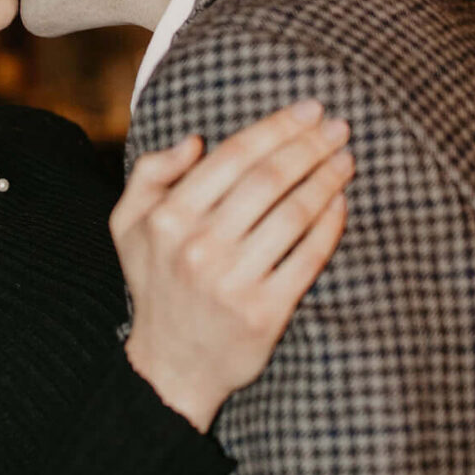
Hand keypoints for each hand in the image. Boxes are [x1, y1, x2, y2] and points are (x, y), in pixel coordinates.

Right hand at [114, 98, 350, 432]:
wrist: (172, 366)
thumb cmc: (155, 282)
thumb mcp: (128, 225)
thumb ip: (150, 174)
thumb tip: (196, 141)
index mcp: (167, 218)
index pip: (233, 157)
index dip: (276, 127)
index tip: (309, 108)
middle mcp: (199, 247)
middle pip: (268, 179)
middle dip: (310, 145)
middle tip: (338, 125)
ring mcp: (233, 282)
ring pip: (293, 214)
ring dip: (327, 179)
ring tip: (346, 158)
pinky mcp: (265, 313)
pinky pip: (308, 257)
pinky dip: (330, 223)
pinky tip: (341, 201)